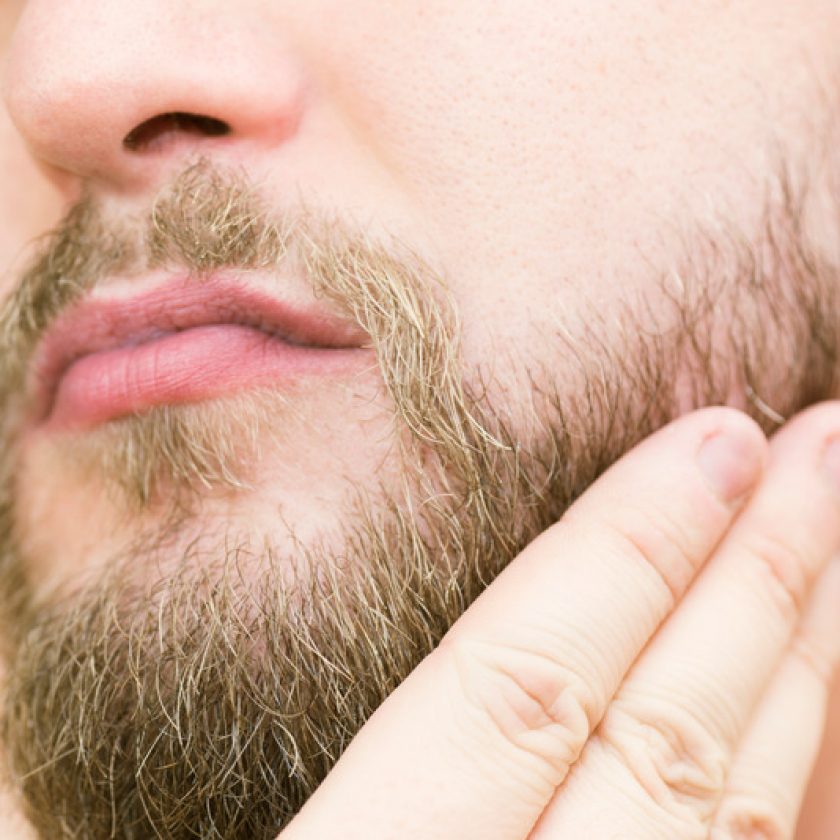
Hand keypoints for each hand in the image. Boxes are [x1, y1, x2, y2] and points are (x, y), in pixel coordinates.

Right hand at [280, 404, 839, 838]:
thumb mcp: (260, 839)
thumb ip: (361, 736)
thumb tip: (385, 569)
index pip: (521, 680)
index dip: (624, 548)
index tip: (713, 435)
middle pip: (662, 735)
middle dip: (752, 577)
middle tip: (820, 447)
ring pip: (739, 812)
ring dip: (802, 661)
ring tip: (839, 536)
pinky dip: (797, 776)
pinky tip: (817, 695)